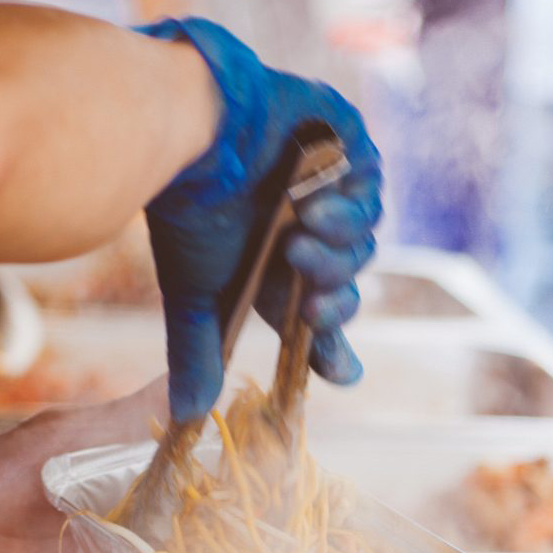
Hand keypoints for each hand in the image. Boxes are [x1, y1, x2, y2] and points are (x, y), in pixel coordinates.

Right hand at [139, 17, 382, 420]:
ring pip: (362, 242)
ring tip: (296, 242)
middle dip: (330, 300)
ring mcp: (331, 184)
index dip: (332, 349)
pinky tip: (312, 207)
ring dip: (335, 254)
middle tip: (310, 304)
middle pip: (345, 284)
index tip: (343, 374)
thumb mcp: (194, 294)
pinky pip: (369, 188)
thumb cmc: (188, 209)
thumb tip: (182, 417)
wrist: (185, 134)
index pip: (317, 319)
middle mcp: (308, 229)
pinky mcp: (346, 143)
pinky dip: (348, 208)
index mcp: (276, 267)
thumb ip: (199, 351)